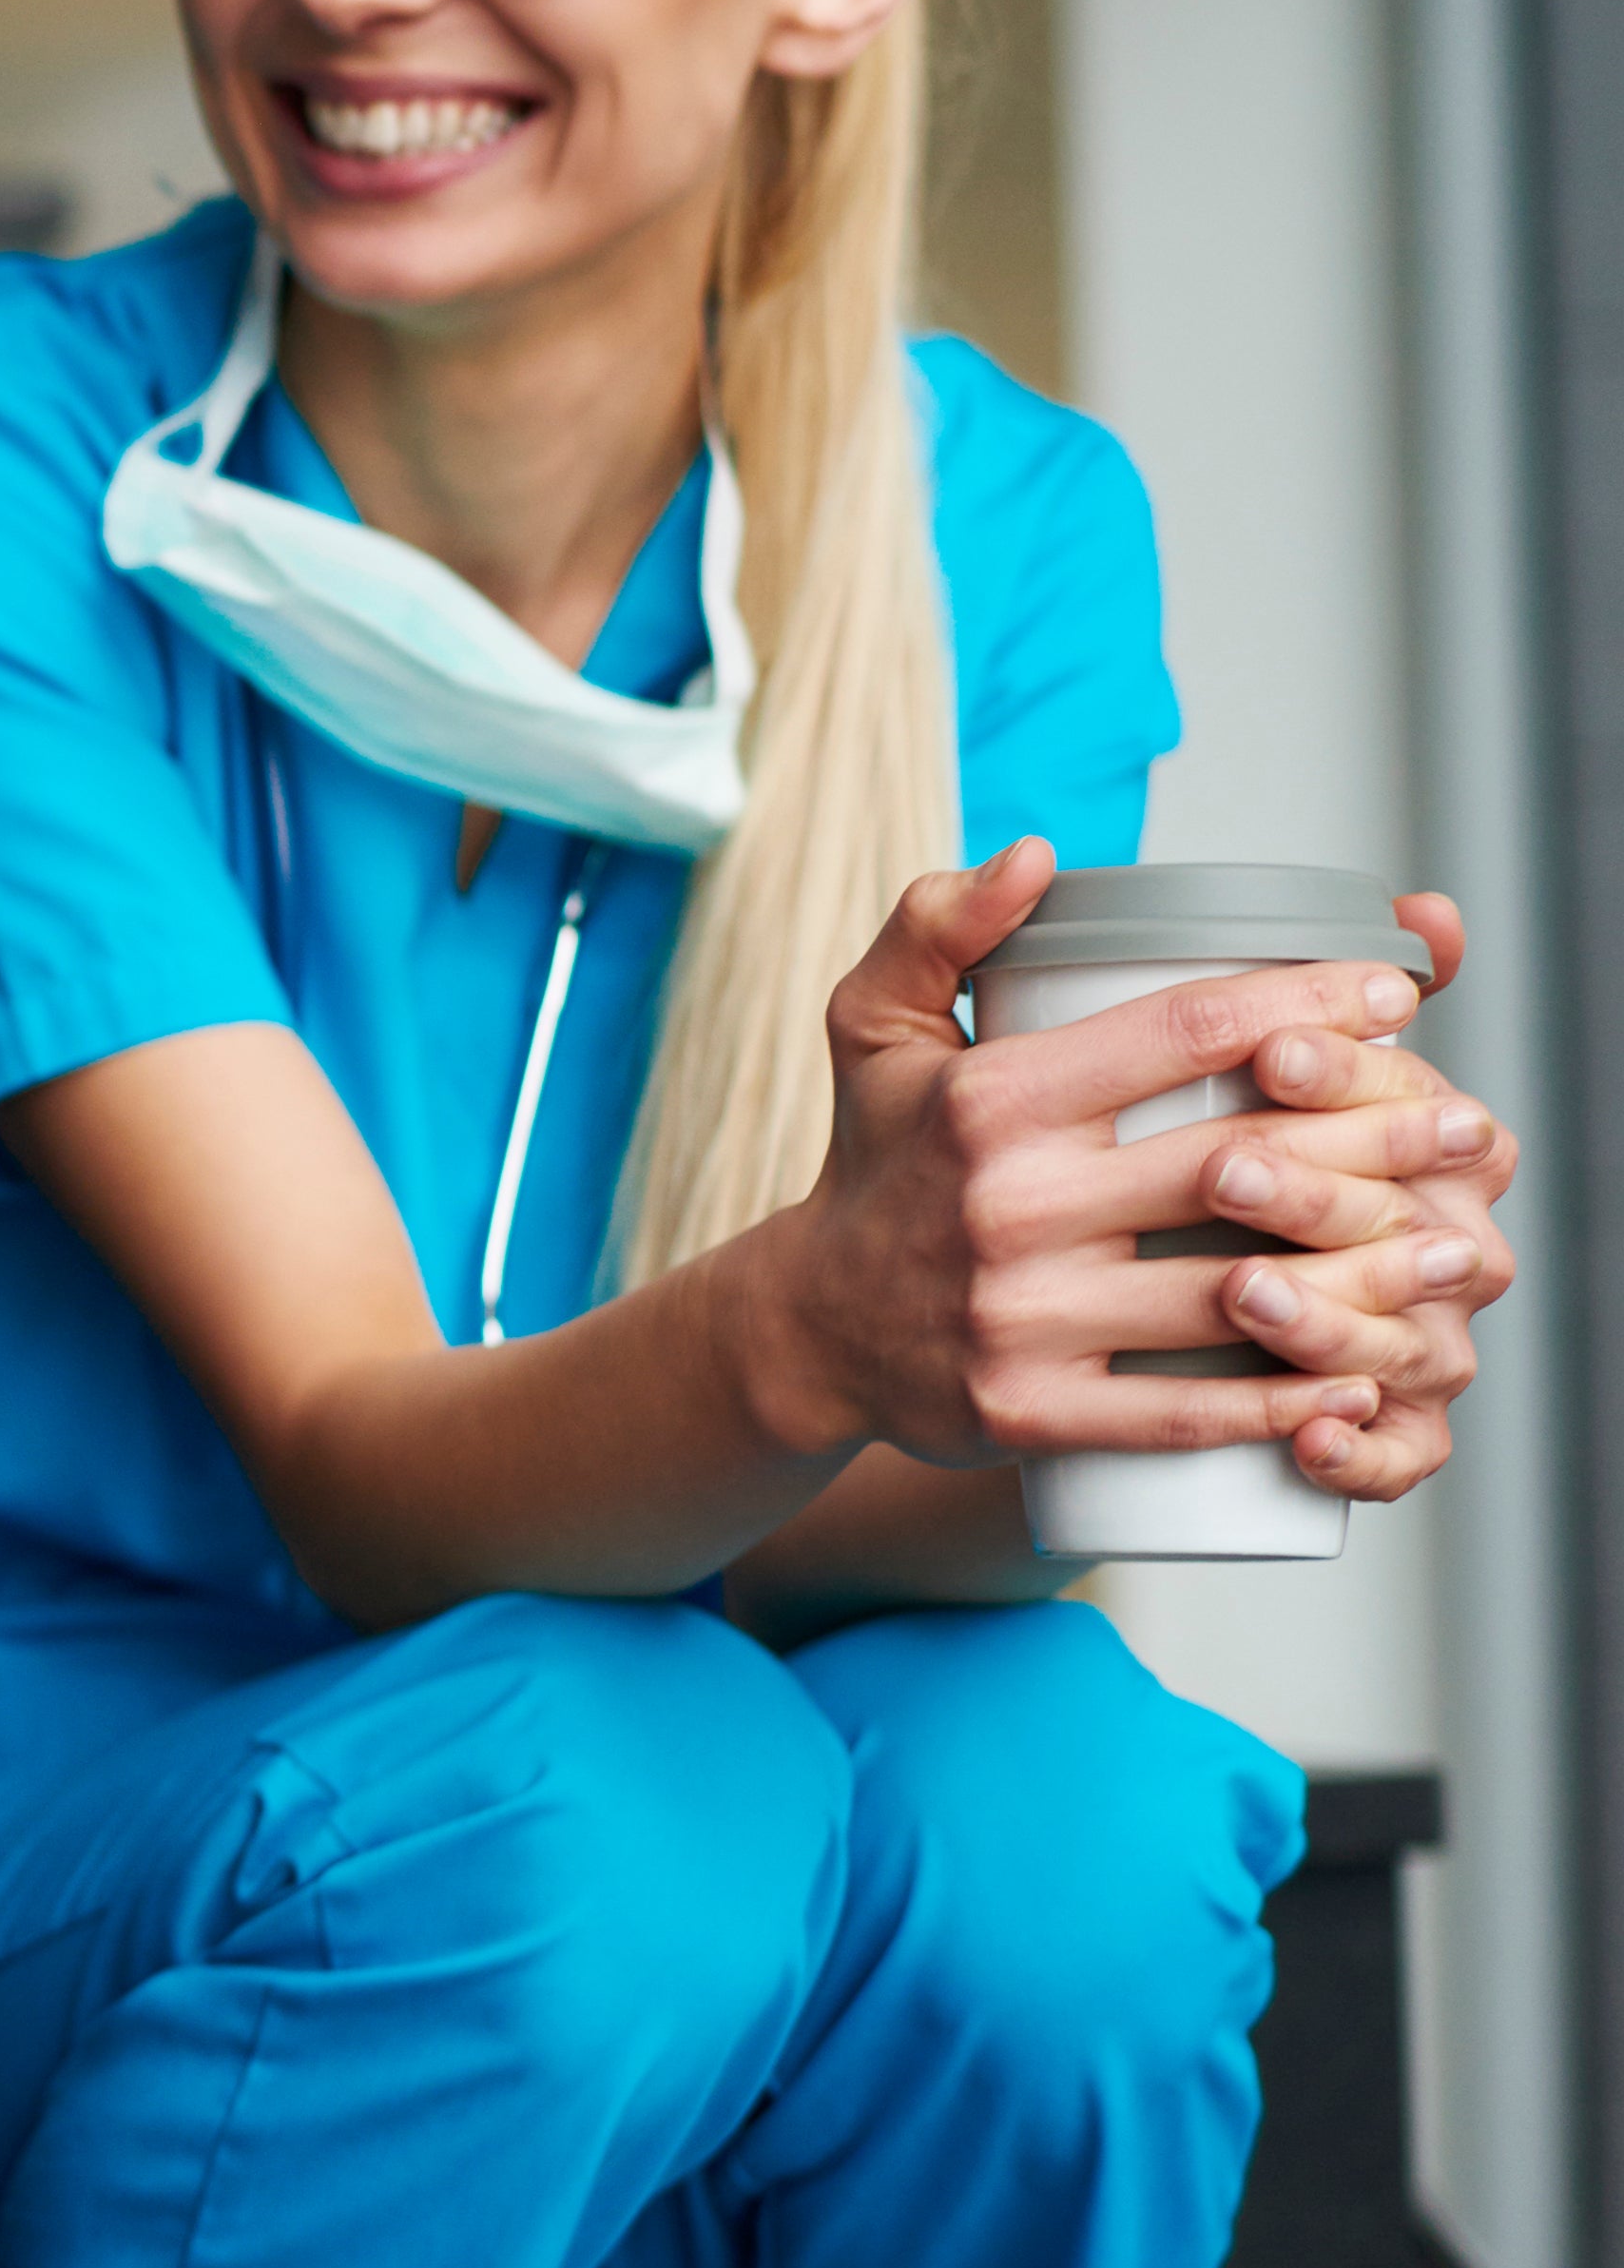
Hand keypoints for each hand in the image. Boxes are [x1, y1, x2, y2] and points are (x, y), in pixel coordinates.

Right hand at [754, 845, 1503, 1491]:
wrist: (801, 1326)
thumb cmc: (872, 1161)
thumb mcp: (872, 1026)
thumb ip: (939, 925)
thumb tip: (1036, 855)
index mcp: (986, 1099)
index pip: (1185, 1030)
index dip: (1311, 1002)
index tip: (1399, 996)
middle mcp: (1007, 1205)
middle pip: (1243, 1161)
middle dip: (1380, 1138)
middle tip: (1466, 1126)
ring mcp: (1018, 1316)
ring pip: (1236, 1294)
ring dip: (1367, 1277)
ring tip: (1452, 1250)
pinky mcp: (1027, 1413)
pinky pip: (1185, 1411)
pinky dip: (1287, 1405)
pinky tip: (1362, 1378)